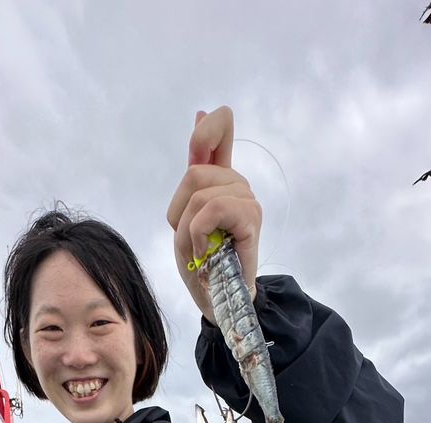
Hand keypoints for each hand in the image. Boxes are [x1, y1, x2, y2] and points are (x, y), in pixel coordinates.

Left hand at [166, 105, 262, 323]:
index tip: (203, 119)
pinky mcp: (250, 218)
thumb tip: (202, 112)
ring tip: (199, 251)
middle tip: (191, 241)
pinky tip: (205, 252)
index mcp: (221, 181)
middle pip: (194, 173)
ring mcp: (247, 200)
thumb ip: (194, 172)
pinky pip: (211, 208)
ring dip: (188, 229)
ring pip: (199, 193)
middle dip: (179, 211)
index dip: (208, 126)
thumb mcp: (184, 217)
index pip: (220, 133)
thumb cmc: (202, 264)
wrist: (218, 301)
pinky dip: (198, 233)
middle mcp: (238, 185)